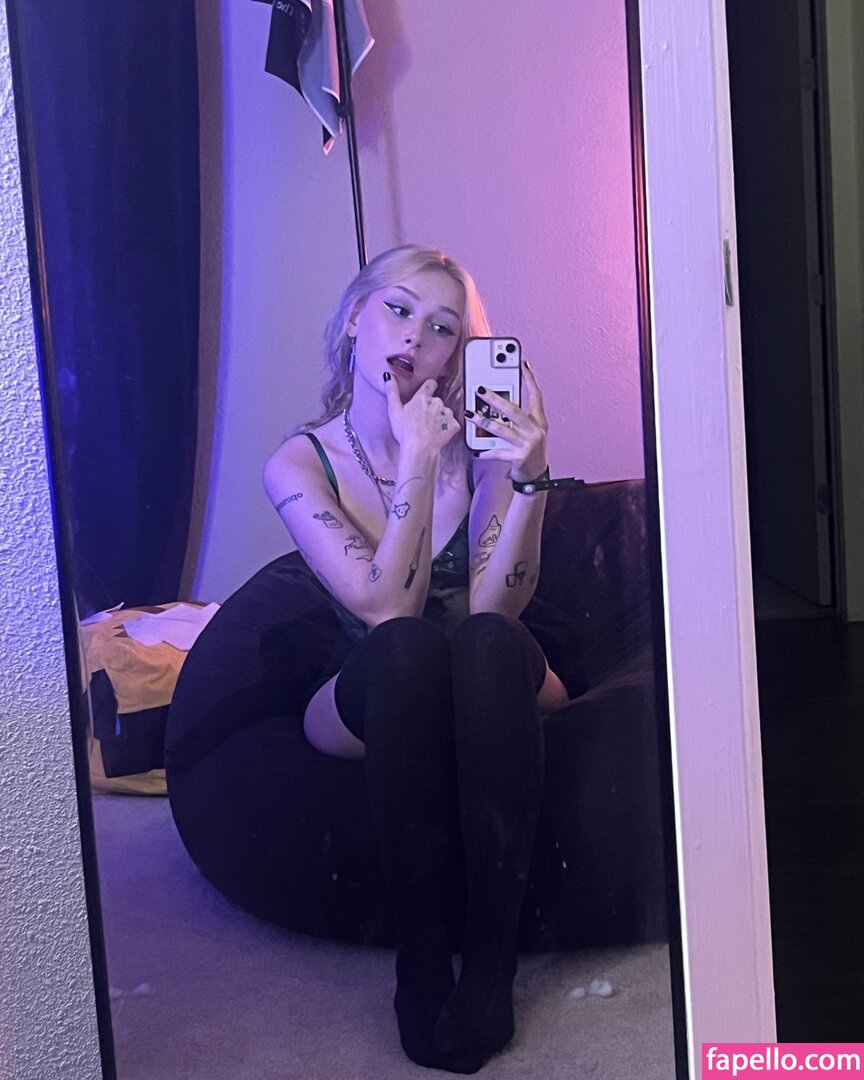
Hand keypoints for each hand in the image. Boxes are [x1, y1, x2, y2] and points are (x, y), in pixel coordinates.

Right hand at [384, 376, 458, 454]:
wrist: (420, 449)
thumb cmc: (406, 432)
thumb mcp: (394, 410)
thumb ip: (392, 392)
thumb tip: (388, 377)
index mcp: (423, 397)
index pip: (430, 384)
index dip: (429, 387)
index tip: (427, 392)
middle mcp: (437, 402)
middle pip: (436, 401)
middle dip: (432, 408)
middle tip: (422, 419)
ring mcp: (447, 413)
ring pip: (445, 412)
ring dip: (440, 418)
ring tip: (429, 429)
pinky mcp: (454, 425)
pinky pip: (452, 424)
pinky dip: (447, 428)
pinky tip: (438, 434)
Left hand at [466, 360, 547, 481]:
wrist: (535, 476)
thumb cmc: (528, 449)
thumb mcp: (529, 431)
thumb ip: (518, 417)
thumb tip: (498, 401)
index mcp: (539, 421)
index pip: (536, 395)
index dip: (530, 379)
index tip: (522, 364)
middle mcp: (536, 430)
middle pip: (513, 410)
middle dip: (495, 399)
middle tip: (480, 390)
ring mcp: (528, 444)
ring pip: (502, 429)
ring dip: (485, 423)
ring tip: (472, 416)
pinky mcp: (519, 458)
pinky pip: (498, 452)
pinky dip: (487, 451)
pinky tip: (477, 451)